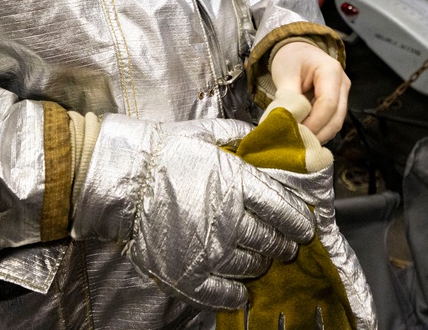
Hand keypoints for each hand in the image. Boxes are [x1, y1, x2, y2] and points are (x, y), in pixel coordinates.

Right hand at [70, 115, 314, 310]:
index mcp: (237, 183)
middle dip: (283, 244)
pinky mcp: (189, 275)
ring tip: (260, 260)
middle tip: (286, 245)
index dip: (298, 221)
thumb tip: (262, 134)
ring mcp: (210, 251)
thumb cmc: (164, 152)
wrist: (123, 179)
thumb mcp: (205, 133)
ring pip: (251, 265)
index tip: (305, 228)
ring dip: (261, 264)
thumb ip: (238, 135)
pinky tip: (241, 290)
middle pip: (270, 239)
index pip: (282, 208)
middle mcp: (229, 219)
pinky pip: (224, 293)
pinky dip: (237, 294)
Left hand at [270, 41, 350, 141]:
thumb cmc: (291, 60)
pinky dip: (319, 131)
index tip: (297, 133)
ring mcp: (343, 94)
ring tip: (299, 142)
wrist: (297, 52)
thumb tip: (288, 124)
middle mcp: (342, 83)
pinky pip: (331, 122)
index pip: (328, 104)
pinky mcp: (338, 103)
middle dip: (317, 133)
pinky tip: (305, 136)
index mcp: (330, 71)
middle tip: (297, 144)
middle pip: (336, 117)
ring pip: (336, 123)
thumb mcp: (285, 75)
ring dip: (318, 135)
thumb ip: (288, 99)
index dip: (314, 123)